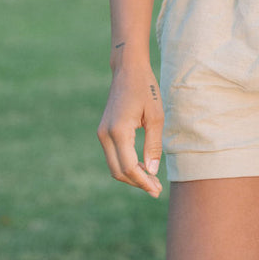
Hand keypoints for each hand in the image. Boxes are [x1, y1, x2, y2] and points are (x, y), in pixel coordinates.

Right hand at [97, 63, 163, 197]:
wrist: (128, 69)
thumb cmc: (145, 88)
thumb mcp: (156, 115)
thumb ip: (153, 144)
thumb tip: (152, 171)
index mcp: (119, 130)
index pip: (128, 167)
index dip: (143, 182)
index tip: (157, 190)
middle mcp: (105, 135)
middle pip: (118, 172)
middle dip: (137, 183)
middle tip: (156, 189)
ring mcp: (102, 133)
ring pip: (114, 166)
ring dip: (132, 176)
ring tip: (152, 180)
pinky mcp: (103, 131)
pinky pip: (113, 156)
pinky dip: (126, 165)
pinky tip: (142, 167)